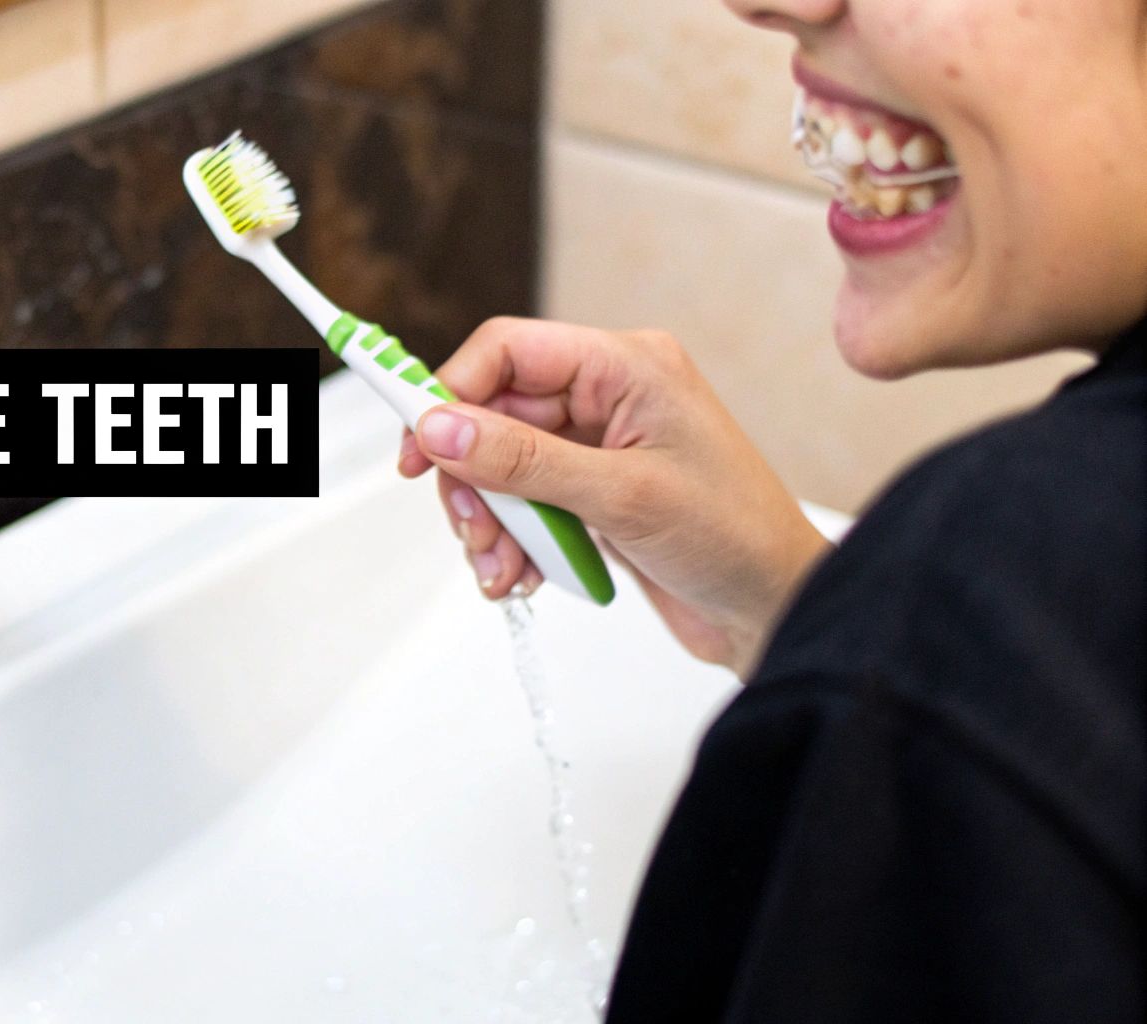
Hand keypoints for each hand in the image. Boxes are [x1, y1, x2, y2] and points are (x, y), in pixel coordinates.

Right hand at [400, 318, 831, 674]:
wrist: (777, 611)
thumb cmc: (733, 539)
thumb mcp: (618, 496)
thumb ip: (521, 459)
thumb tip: (437, 426)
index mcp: (625, 366)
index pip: (507, 351)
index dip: (449, 392)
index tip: (417, 451)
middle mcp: (608, 394)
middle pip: (493, 414)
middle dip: (472, 479)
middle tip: (474, 530)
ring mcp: (599, 444)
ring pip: (500, 465)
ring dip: (489, 521)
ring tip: (502, 569)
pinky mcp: (593, 491)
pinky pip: (524, 502)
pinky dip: (512, 541)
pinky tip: (524, 576)